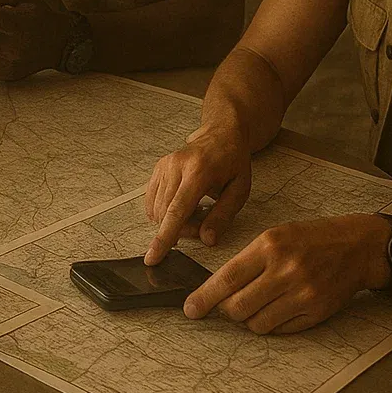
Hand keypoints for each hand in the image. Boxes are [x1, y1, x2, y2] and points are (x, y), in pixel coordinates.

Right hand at [144, 122, 252, 262]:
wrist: (220, 135)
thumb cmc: (233, 162)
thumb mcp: (239, 190)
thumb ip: (223, 216)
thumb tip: (206, 239)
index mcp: (198, 171)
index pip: (177, 210)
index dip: (164, 237)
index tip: (152, 258)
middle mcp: (176, 166)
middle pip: (166, 213)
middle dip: (180, 230)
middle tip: (202, 227)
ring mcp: (164, 166)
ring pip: (157, 209)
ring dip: (172, 222)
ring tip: (195, 213)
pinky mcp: (158, 168)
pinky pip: (152, 201)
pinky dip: (164, 212)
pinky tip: (182, 207)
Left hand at [181, 213, 390, 332]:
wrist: (358, 246)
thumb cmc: (312, 238)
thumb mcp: (276, 236)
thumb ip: (248, 261)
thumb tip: (218, 289)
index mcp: (270, 246)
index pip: (228, 278)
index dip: (205, 296)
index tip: (190, 309)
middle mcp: (286, 270)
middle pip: (238, 306)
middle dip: (225, 311)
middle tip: (226, 307)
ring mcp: (303, 293)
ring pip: (257, 323)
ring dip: (248, 319)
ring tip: (256, 304)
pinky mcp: (316, 311)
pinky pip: (280, 330)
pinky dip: (271, 324)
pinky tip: (277, 308)